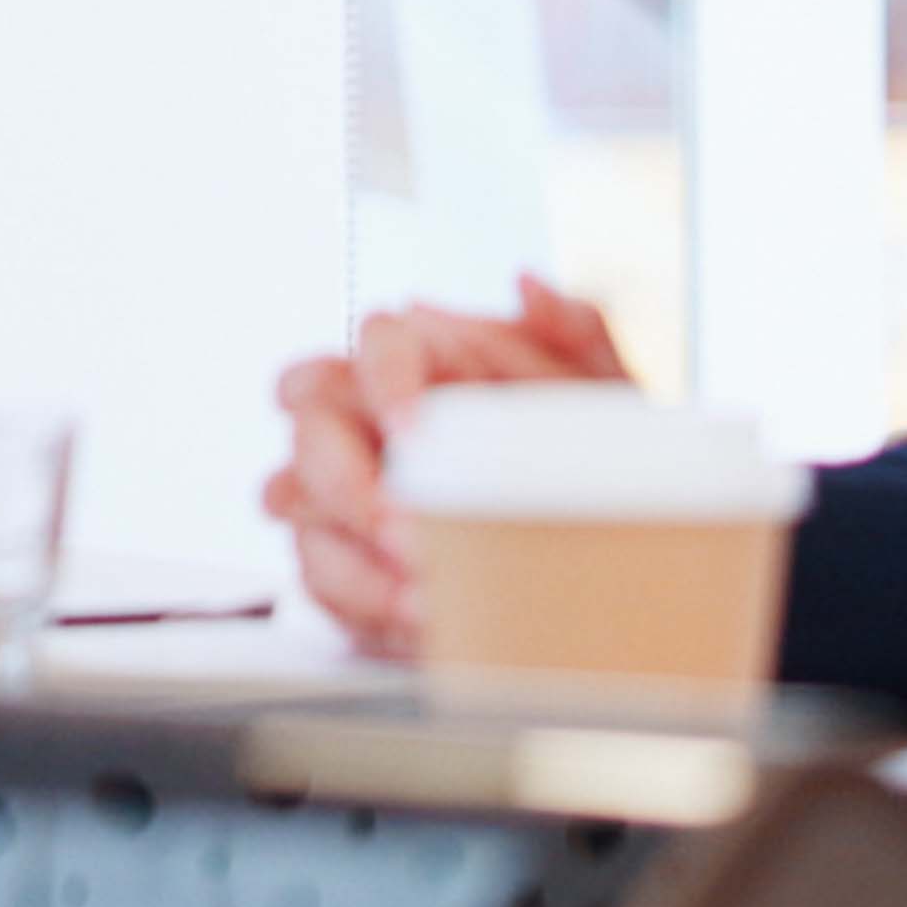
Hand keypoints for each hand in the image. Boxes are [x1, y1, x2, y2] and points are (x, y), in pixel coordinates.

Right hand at [255, 277, 632, 656]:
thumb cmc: (597, 468)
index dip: (381, 378)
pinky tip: (415, 619)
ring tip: (421, 592)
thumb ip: (581, 328)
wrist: (616, 565)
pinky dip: (359, 603)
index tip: (415, 432)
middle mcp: (372, 418)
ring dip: (352, 552)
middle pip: (307, 421)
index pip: (371, 340)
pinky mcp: (345, 560)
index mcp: (427, 364)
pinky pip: (313, 575)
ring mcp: (346, 490)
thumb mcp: (609, 396)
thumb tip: (532, 287)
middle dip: (348, 483)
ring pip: (290, 499)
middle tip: (408, 533)